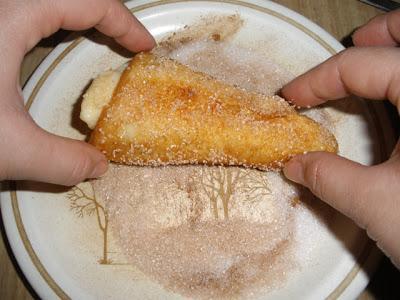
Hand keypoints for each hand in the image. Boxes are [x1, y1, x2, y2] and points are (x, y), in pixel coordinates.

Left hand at [0, 0, 154, 184]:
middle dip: (105, 15)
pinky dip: (53, 23)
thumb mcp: (5, 148)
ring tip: (102, 41)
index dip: (124, 22)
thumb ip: (61, 162)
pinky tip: (54, 46)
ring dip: (78, 16)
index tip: (145, 46)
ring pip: (46, 3)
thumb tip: (98, 167)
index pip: (86, 1)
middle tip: (127, 43)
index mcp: (9, 15)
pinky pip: (28, 13)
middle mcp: (0, 6)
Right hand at [281, 9, 399, 267]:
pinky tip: (394, 101)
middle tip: (348, 49)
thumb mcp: (377, 204)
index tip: (291, 98)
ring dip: (395, 52)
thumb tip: (294, 165)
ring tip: (369, 66)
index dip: (317, 80)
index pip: (364, 65)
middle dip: (377, 34)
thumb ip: (327, 179)